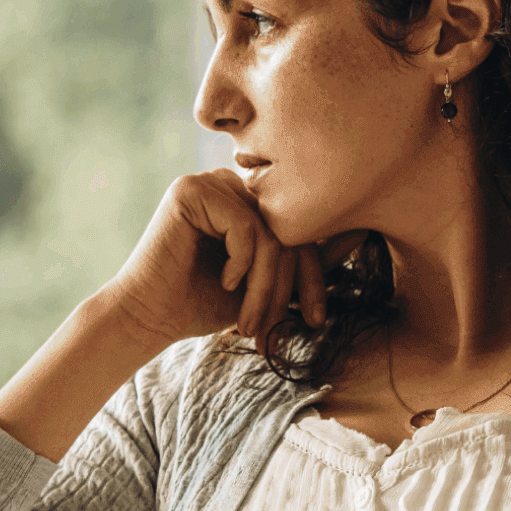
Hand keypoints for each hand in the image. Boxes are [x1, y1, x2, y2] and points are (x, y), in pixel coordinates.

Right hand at [103, 169, 348, 355]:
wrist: (150, 318)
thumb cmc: (204, 304)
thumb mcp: (267, 285)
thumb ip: (304, 261)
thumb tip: (359, 236)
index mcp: (249, 202)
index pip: (301, 229)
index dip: (314, 276)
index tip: (316, 319)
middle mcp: (231, 184)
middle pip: (290, 228)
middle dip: (292, 287)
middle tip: (282, 329)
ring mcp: (210, 182)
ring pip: (270, 231)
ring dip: (266, 285)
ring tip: (251, 321)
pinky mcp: (191, 189)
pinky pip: (245, 225)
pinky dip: (242, 263)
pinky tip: (225, 283)